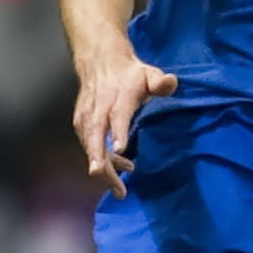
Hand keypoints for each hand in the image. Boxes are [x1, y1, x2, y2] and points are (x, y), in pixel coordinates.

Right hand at [72, 43, 174, 196]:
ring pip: (90, 146)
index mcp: (118, 97)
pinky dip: (100, 161)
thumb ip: (160, 82)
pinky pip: (89, 146)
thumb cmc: (129, 74)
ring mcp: (87, 117)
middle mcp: (99, 109)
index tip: (122, 148)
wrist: (100, 63)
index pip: (117, 116)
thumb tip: (170, 83)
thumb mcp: (148, 73)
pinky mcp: (81, 124)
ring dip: (103, 168)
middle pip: (96, 136)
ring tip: (119, 189)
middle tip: (110, 181)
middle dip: (100, 159)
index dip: (118, 132)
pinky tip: (115, 172)